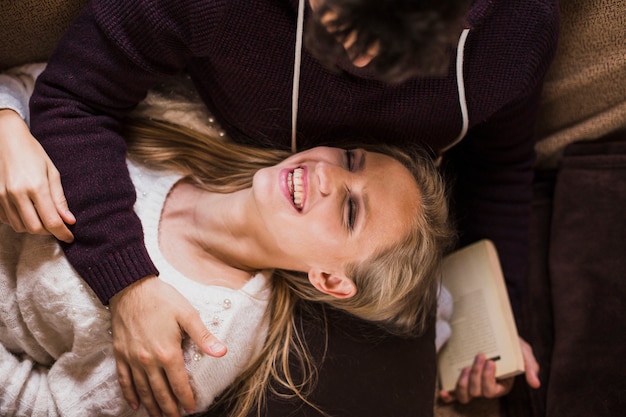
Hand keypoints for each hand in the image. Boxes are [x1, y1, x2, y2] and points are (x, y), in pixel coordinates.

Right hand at [0, 109, 74, 241]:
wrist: (4, 137)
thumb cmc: (32, 152)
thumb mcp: (52, 172)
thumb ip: (59, 199)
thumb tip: (69, 220)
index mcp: (36, 186)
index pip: (51, 221)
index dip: (62, 233)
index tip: (70, 237)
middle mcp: (17, 193)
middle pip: (35, 228)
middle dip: (49, 232)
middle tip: (57, 226)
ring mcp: (1, 196)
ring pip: (20, 226)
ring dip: (34, 227)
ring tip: (43, 217)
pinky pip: (6, 220)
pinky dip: (19, 221)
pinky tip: (27, 212)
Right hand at [110, 276, 226, 416]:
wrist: (130, 287)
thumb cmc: (162, 299)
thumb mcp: (187, 314)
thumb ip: (203, 336)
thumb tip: (222, 352)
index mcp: (168, 352)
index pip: (179, 383)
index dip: (186, 398)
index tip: (191, 408)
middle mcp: (149, 360)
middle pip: (161, 392)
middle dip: (170, 409)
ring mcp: (132, 359)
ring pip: (143, 390)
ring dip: (152, 406)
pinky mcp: (120, 354)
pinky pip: (124, 380)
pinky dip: (130, 394)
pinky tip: (136, 404)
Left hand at [439, 337, 539, 403]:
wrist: (494, 334)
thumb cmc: (510, 345)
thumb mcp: (523, 353)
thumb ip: (530, 366)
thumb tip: (535, 384)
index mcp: (501, 385)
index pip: (492, 390)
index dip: (489, 379)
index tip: (491, 361)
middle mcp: (485, 387)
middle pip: (478, 392)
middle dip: (477, 376)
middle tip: (480, 356)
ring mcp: (472, 384)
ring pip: (465, 396)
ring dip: (463, 384)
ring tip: (465, 369)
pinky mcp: (461, 379)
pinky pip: (453, 394)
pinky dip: (447, 396)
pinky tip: (442, 392)